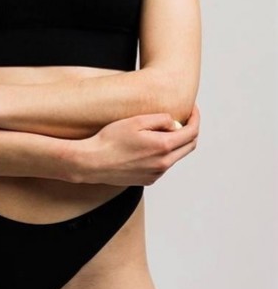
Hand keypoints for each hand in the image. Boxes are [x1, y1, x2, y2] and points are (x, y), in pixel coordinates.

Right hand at [72, 105, 199, 185]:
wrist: (93, 162)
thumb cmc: (111, 139)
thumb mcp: (136, 121)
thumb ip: (160, 120)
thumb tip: (175, 123)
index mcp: (163, 146)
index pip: (191, 132)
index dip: (195, 118)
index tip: (192, 108)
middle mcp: (164, 163)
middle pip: (189, 146)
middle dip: (191, 130)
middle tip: (185, 117)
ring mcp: (157, 174)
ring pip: (176, 156)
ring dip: (176, 142)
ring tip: (161, 129)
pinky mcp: (149, 180)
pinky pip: (163, 164)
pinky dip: (163, 153)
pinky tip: (147, 145)